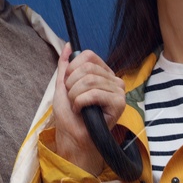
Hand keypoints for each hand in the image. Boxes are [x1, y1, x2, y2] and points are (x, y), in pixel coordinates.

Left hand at [51, 43, 126, 174]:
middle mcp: (113, 80)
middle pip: (87, 67)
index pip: (88, 56)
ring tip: (76, 106)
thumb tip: (69, 45)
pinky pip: (94, 93)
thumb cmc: (70, 115)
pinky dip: (81, 102)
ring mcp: (118, 91)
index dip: (72, 68)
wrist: (73, 136)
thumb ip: (65, 65)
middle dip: (71, 84)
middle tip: (72, 98)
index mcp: (103, 73)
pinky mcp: (119, 103)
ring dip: (74, 95)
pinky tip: (81, 111)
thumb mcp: (63, 86)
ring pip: (89, 80)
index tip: (68, 83)